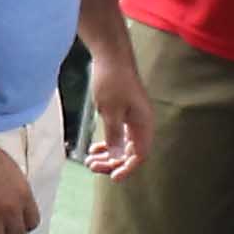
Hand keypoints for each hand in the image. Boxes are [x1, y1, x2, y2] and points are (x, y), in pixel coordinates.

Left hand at [76, 19, 151, 176]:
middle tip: (92, 166)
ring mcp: (134, 117)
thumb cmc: (112, 81)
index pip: (140, 155)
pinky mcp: (125, 112)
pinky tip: (95, 148)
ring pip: (123, 144)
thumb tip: (116, 158)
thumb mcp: (109, 112)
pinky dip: (108, 142)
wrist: (111, 56)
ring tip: (90, 161)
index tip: (112, 178)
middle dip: (112, 162)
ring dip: (108, 154)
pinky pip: (119, 134)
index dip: (127, 168)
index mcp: (143, 123)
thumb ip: (113, 136)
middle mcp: (142, 122)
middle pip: (131, 152)